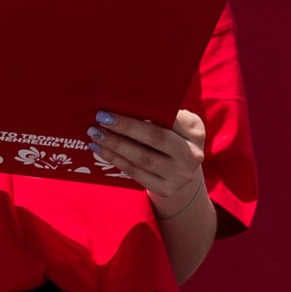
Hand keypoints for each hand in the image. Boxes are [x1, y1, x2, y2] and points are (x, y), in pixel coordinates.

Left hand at [88, 104, 209, 217]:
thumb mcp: (175, 124)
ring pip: (142, 158)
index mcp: (195, 131)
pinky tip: (99, 149)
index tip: (120, 104)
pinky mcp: (166, 189)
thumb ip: (159, 113)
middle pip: (156, 138)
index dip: (146, 111)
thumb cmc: (171, 137)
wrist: (180, 171)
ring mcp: (180, 176)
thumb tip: (124, 102)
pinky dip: (115, 160)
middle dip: (126, 127)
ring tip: (95, 133)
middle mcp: (192, 155)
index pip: (171, 117)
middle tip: (101, 118)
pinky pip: (135, 173)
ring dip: (115, 145)